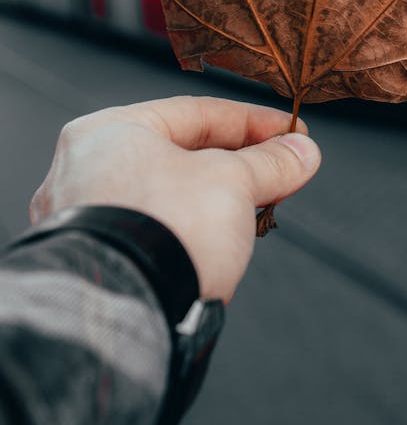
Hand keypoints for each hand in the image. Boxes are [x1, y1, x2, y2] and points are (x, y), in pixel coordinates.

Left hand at [30, 96, 320, 302]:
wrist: (124, 311)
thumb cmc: (165, 230)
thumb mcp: (233, 182)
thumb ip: (270, 163)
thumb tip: (303, 152)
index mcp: (110, 130)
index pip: (198, 113)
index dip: (254, 122)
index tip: (292, 134)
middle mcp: (86, 169)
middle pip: (181, 155)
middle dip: (238, 165)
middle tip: (282, 171)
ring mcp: (86, 218)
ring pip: (168, 196)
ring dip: (217, 201)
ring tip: (259, 210)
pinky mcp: (97, 260)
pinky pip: (154, 231)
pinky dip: (190, 231)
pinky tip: (220, 244)